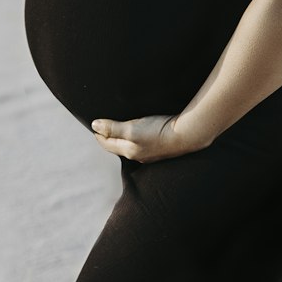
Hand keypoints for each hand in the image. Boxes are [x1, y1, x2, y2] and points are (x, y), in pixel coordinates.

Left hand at [89, 113, 209, 162]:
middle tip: (102, 127)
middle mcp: (138, 155)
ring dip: (121, 138)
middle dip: (108, 138)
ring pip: (129, 146)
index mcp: (128, 151)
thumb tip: (94, 126)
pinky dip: (134, 138)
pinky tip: (139, 134)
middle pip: (117, 146)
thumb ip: (113, 128)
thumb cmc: (158, 131)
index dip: (99, 134)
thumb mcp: (132, 129)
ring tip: (117, 130)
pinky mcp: (160, 148)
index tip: (94, 125)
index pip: (107, 143)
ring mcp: (150, 154)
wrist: (187, 135)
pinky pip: (141, 144)